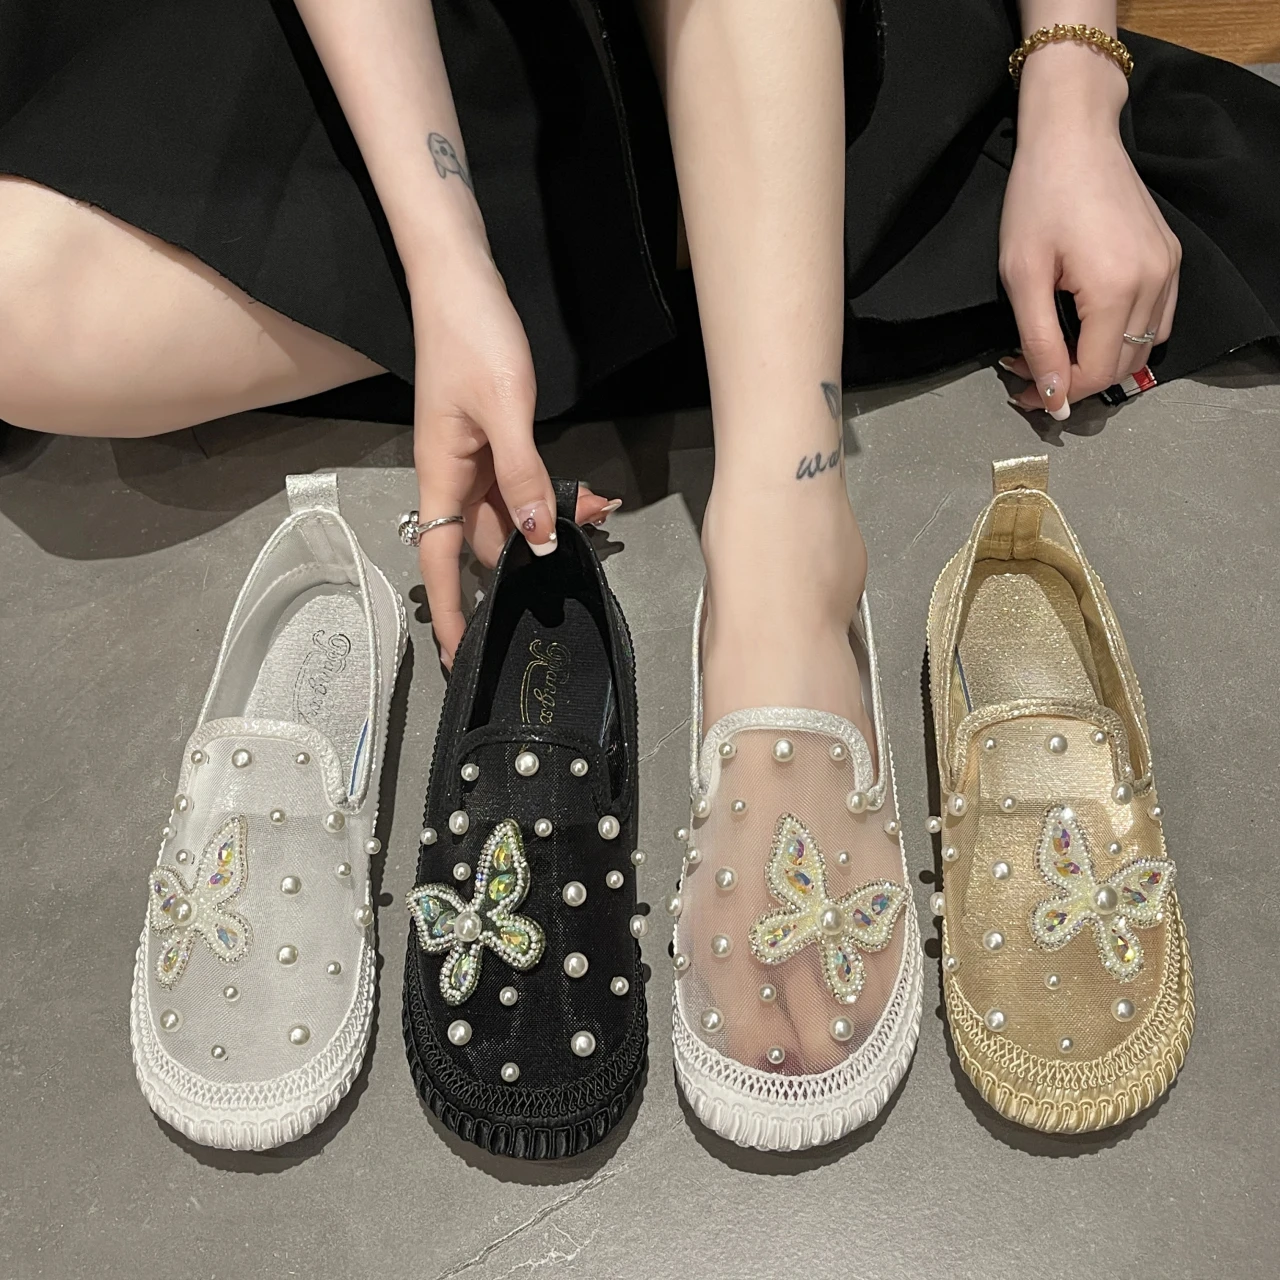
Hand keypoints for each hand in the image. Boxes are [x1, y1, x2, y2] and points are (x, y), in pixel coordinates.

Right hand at [409, 246, 617, 663]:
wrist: (461, 279)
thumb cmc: (471, 337)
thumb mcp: (504, 410)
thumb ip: (522, 477)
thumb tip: (534, 538)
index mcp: (439, 477)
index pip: (438, 563)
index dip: (451, 612)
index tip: (460, 657)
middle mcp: (452, 477)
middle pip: (484, 542)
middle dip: (529, 560)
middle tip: (583, 561)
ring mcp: (473, 460)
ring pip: (511, 514)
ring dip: (550, 522)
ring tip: (598, 513)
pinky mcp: (493, 441)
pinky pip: (521, 484)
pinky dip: (551, 493)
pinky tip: (586, 493)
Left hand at [998, 47, 1180, 417]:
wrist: (1074, 135)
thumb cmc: (1039, 197)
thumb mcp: (1023, 276)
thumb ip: (1039, 341)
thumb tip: (1051, 395)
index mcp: (1117, 289)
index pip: (1096, 374)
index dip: (1057, 392)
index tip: (1022, 387)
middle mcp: (1155, 282)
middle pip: (1123, 368)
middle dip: (1075, 380)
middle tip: (1031, 370)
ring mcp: (1169, 269)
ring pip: (1144, 349)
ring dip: (1101, 362)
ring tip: (1056, 350)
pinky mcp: (1171, 257)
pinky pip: (1158, 320)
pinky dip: (1126, 338)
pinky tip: (1089, 327)